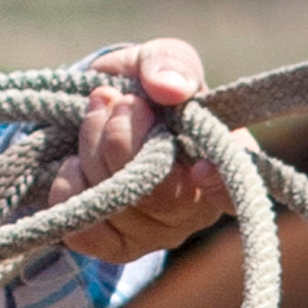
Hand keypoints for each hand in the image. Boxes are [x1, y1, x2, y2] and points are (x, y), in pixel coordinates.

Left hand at [53, 36, 228, 264]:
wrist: (93, 114)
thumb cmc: (142, 86)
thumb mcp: (157, 59)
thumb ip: (169, 63)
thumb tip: (169, 88)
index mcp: (225, 157)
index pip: (238, 189)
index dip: (220, 185)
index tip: (198, 166)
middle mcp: (198, 205)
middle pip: (160, 193)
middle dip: (122, 140)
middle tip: (110, 100)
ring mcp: (158, 232)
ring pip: (118, 205)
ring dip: (91, 153)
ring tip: (93, 117)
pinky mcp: (117, 248)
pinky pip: (84, 229)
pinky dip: (69, 187)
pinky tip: (74, 163)